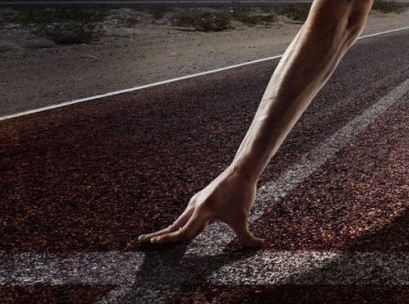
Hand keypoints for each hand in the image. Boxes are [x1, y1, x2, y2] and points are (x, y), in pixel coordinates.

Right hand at [137, 166, 263, 247]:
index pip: (182, 232)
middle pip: (174, 225)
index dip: (168, 240)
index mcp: (201, 212)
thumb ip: (247, 236)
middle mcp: (195, 206)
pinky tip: (187, 231)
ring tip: (157, 238)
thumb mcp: (243, 218)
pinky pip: (189, 214)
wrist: (242, 171)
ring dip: (170, 230)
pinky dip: (183, 224)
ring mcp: (197, 201)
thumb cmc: (242, 194)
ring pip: (180, 219)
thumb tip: (260, 245)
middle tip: (140, 241)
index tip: (153, 243)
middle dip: (159, 235)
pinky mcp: (202, 199)